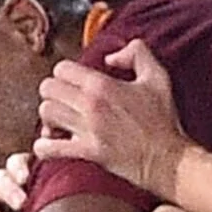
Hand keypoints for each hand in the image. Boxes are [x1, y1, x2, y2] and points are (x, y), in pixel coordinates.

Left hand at [36, 40, 188, 197]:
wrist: (168, 158)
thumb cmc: (163, 119)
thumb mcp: (158, 77)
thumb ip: (137, 53)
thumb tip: (111, 57)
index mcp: (103, 85)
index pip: (62, 68)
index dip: (65, 73)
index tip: (74, 82)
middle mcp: (91, 105)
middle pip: (48, 89)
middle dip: (53, 92)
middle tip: (64, 100)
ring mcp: (87, 130)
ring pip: (46, 114)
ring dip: (49, 117)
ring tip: (59, 121)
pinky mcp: (86, 152)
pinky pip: (49, 149)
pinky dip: (44, 147)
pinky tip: (50, 144)